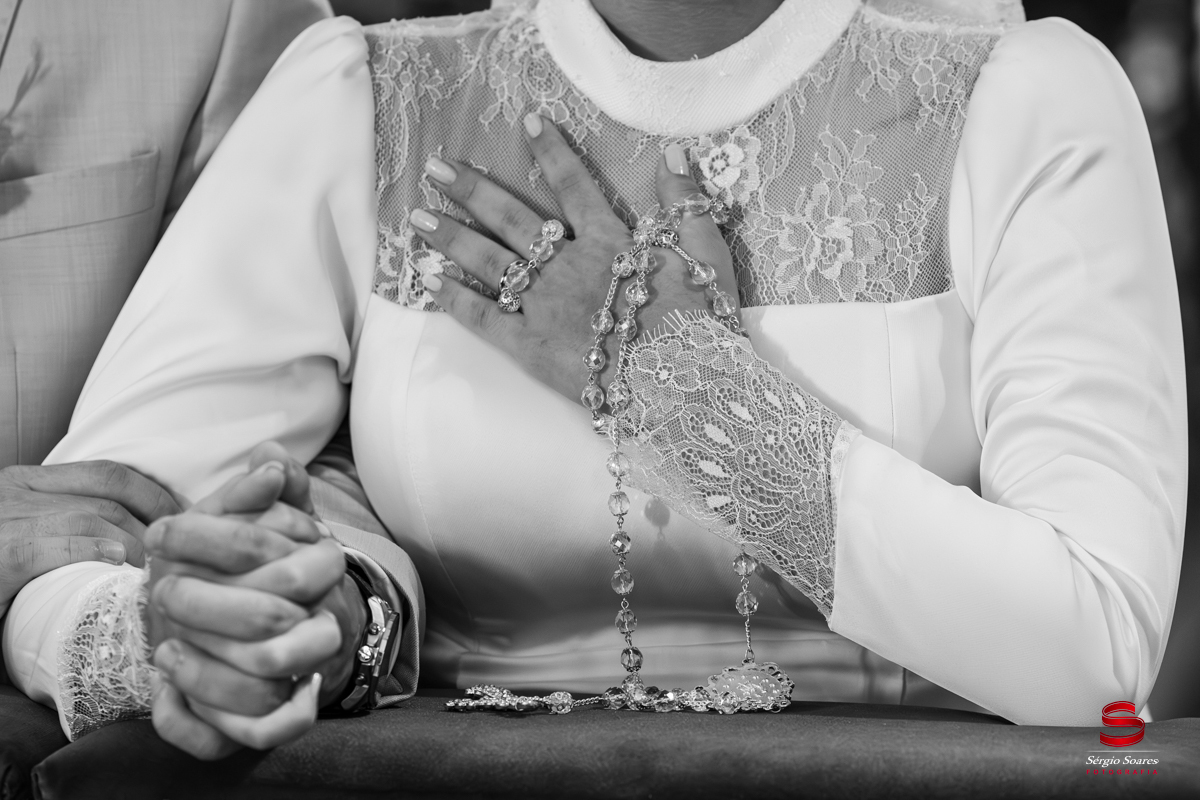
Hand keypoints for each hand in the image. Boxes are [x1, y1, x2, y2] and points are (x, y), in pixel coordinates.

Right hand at [0, 461, 179, 608]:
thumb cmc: (0, 574)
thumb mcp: (29, 535)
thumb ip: (68, 528)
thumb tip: (128, 542)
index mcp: (26, 483)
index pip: (107, 474)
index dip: (152, 494)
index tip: (179, 517)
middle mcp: (16, 490)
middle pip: (108, 491)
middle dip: (154, 518)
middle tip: (178, 548)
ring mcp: (7, 517)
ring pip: (92, 516)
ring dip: (134, 542)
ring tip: (153, 568)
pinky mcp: (3, 551)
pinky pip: (59, 542)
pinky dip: (95, 551)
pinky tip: (117, 564)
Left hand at [145, 443, 365, 758]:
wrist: (261, 622)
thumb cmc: (248, 564)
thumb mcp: (253, 519)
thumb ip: (261, 490)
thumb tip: (271, 460)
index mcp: (323, 567)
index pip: (274, 556)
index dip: (211, 540)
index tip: (159, 532)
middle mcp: (321, 625)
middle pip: (271, 620)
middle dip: (204, 605)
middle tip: (161, 590)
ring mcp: (301, 676)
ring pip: (265, 685)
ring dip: (202, 668)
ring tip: (164, 646)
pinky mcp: (274, 719)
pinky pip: (257, 734)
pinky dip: (205, 721)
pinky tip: (168, 693)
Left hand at [411, 114, 736, 402]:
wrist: (684, 385)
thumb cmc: (699, 324)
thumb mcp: (707, 256)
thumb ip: (686, 205)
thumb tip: (675, 156)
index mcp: (610, 243)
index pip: (574, 187)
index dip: (551, 152)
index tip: (527, 122)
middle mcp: (568, 266)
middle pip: (513, 219)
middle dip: (473, 190)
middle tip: (437, 167)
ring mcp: (544, 306)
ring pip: (489, 262)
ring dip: (452, 236)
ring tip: (418, 217)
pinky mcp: (530, 348)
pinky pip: (484, 319)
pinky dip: (454, 298)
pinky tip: (428, 278)